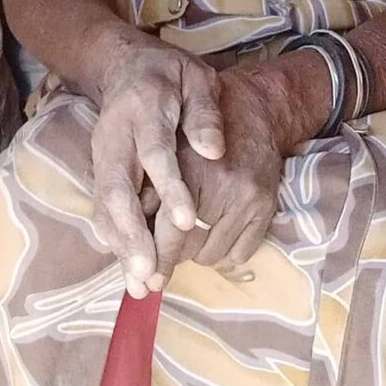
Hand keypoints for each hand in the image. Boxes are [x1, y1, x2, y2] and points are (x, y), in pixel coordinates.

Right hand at [90, 36, 223, 296]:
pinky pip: (101, 208)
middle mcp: (115, 135)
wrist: (124, 65)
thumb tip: (215, 149)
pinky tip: (127, 267)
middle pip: (117, 188)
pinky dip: (113, 239)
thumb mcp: (195, 77)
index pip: (155, 151)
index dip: (169, 187)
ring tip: (139, 284)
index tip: (187, 220)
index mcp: (143, 107)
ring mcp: (102, 155)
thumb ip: (204, 112)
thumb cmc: (170, 73)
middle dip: (132, 233)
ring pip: (105, 205)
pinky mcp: (99, 170)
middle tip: (151, 272)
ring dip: (120, 246)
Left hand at [152, 64, 285, 283]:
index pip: (168, 228)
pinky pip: (238, 255)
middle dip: (170, 257)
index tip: (143, 279)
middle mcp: (222, 184)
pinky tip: (214, 233)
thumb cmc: (198, 126)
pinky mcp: (266, 208)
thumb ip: (146, 187)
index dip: (153, 256)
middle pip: (187, 248)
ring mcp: (247, 199)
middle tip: (159, 263)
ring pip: (210, 255)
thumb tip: (120, 236)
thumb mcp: (166, 145)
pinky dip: (222, 252)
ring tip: (189, 235)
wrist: (255, 107)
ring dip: (195, 253)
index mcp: (189, 167)